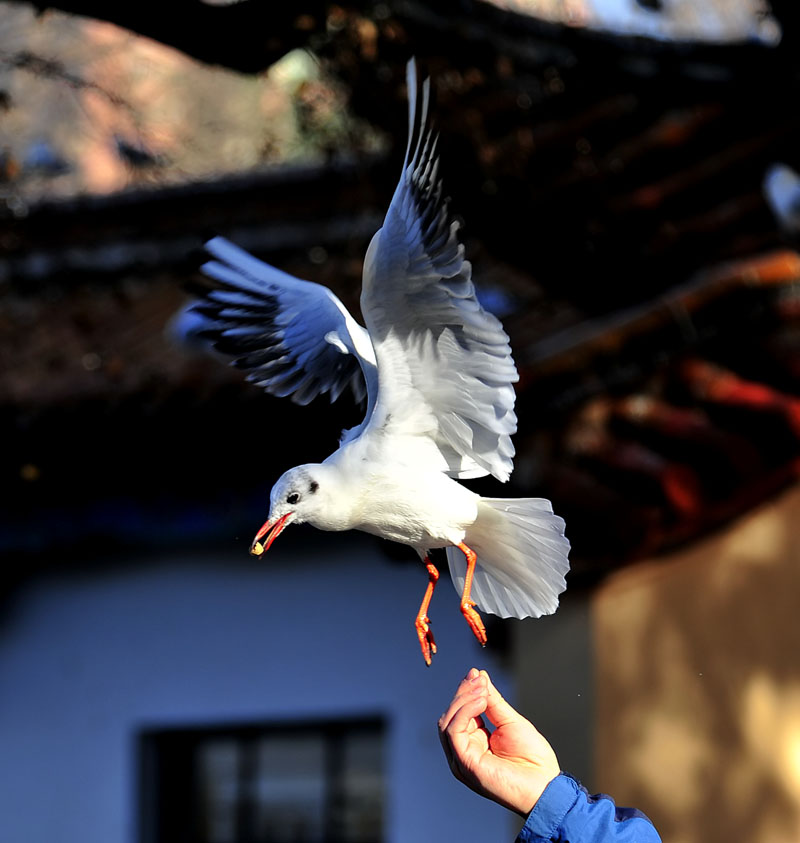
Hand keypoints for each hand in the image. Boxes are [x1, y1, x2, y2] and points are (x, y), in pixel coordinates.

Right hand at [438, 667, 559, 816]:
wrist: (545, 786)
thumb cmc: (532, 759)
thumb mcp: (510, 721)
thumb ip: (492, 701)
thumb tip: (478, 675)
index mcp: (474, 743)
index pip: (461, 713)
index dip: (466, 692)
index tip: (476, 673)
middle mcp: (464, 752)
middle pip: (451, 715)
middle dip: (464, 693)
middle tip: (478, 678)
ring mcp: (461, 759)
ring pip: (448, 722)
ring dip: (463, 700)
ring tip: (482, 689)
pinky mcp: (464, 763)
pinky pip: (454, 731)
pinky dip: (464, 712)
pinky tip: (480, 701)